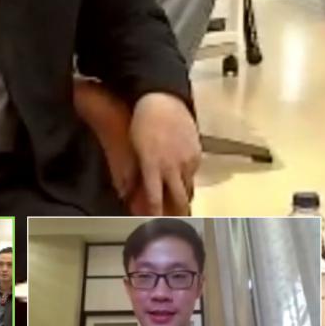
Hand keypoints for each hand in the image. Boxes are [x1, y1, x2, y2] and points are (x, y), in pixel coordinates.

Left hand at [130, 93, 200, 214]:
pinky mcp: (197, 153)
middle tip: (177, 221)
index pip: (156, 198)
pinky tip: (182, 174)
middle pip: (180, 199)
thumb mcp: (133, 148)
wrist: (163, 101)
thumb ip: (132, 173)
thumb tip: (126, 193)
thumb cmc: (143, 123)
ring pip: (189, 188)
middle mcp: (172, 166)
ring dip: (184, 196)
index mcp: (153, 165)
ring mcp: (187, 160)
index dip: (156, 215)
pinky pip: (194, 172)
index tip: (155, 224)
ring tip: (181, 204)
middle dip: (179, 213)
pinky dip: (188, 177)